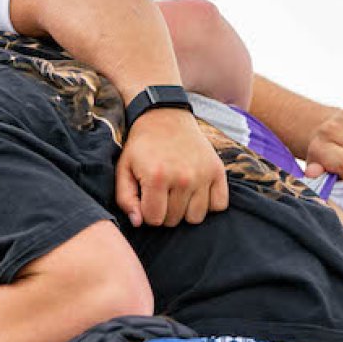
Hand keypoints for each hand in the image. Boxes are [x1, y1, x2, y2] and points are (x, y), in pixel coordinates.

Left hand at [115, 108, 229, 226]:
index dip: (147, 214)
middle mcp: (183, 178)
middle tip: (161, 194)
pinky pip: (219, 206)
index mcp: (157, 177)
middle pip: (175, 220)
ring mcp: (203, 175)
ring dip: (185, 211)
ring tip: (177, 194)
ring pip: (196, 217)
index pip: (154, 220)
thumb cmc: (141, 148)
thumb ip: (125, 199)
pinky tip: (195, 193)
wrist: (165, 118)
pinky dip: (208, 204)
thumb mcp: (123, 169)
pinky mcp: (218, 171)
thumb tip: (138, 223)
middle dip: (164, 213)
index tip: (146, 200)